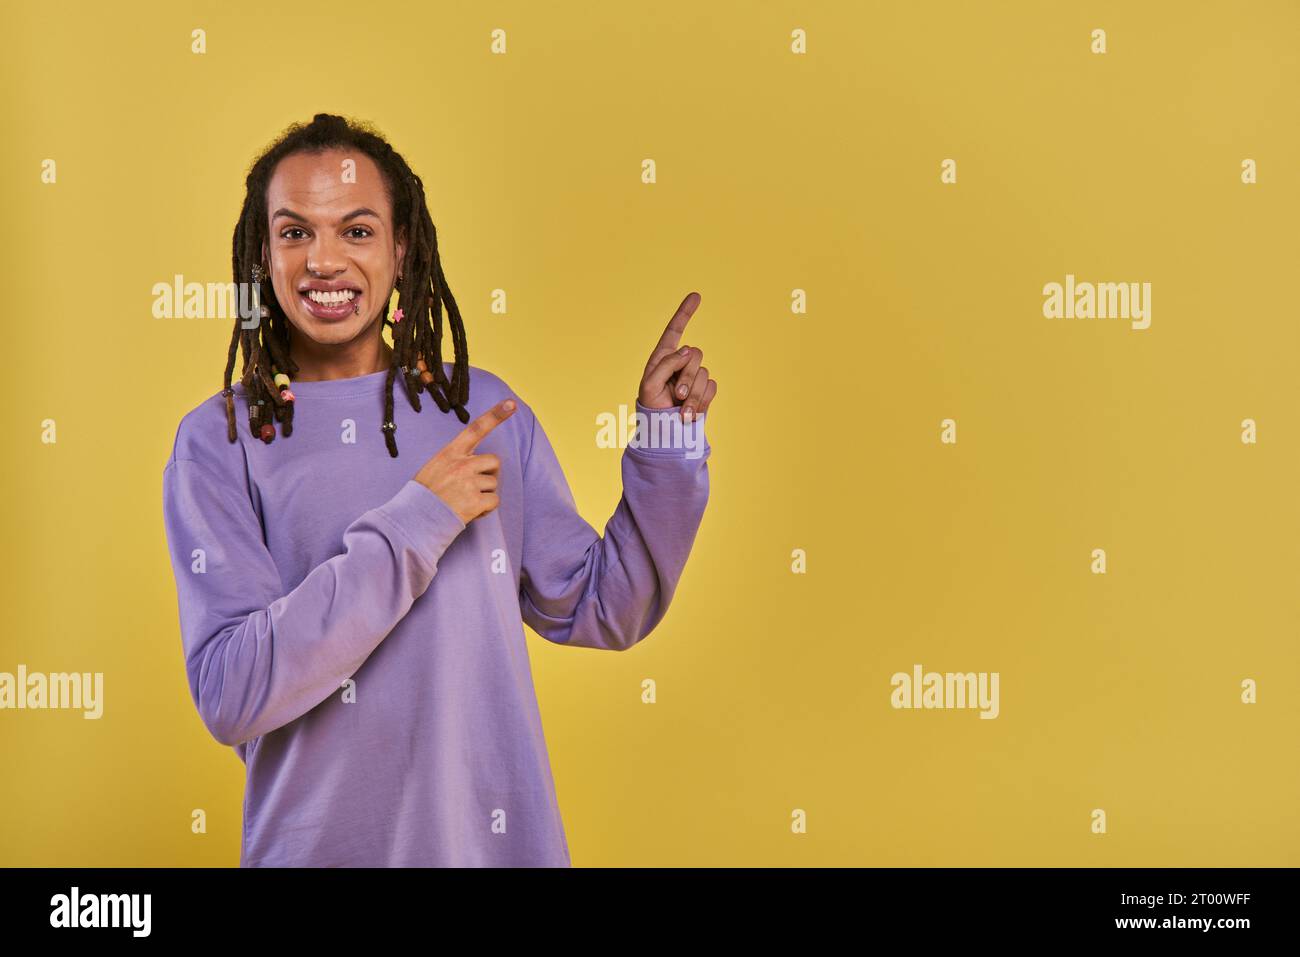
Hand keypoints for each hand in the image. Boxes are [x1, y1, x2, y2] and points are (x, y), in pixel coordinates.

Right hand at [413, 398, 516, 523]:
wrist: (414, 519)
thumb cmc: (424, 495)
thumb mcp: (434, 468)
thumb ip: (455, 461)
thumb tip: (477, 464)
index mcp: (450, 453)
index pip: (475, 429)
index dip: (495, 415)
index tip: (511, 403)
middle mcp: (462, 464)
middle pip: (493, 461)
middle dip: (489, 473)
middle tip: (474, 486)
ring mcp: (469, 482)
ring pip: (493, 483)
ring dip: (484, 494)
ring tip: (464, 501)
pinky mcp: (475, 501)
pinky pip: (494, 501)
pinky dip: (486, 509)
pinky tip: (470, 511)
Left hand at [639, 292, 717, 421]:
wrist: (665, 431)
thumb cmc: (652, 408)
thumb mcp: (650, 385)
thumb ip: (667, 363)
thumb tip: (688, 350)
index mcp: (663, 358)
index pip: (674, 331)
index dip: (685, 313)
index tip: (696, 295)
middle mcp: (680, 363)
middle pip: (695, 354)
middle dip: (687, 377)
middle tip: (676, 396)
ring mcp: (693, 376)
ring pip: (704, 373)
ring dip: (693, 395)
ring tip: (682, 411)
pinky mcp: (704, 390)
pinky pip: (712, 387)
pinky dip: (702, 401)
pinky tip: (691, 413)